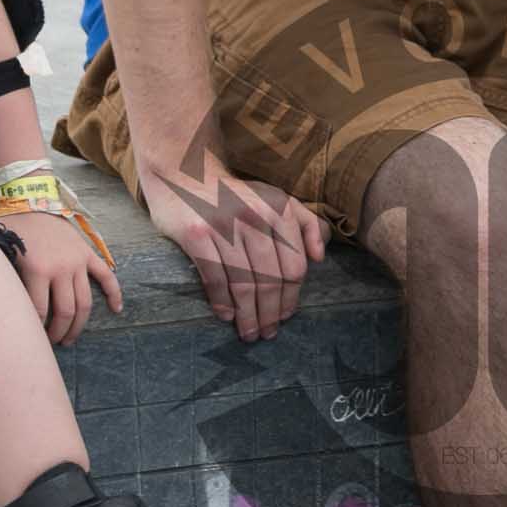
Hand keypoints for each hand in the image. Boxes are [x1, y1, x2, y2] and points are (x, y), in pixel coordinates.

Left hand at [11, 217, 124, 348]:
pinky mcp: (88, 254)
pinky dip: (114, 293)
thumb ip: (9, 281)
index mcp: (37, 270)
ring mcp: (77, 261)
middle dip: (60, 332)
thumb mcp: (5, 255)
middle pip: (66, 311)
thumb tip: (8, 310)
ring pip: (84, 302)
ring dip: (79, 324)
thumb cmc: (13, 229)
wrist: (31, 200)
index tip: (33, 339)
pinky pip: (105, 276)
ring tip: (70, 338)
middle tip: (53, 343)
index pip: (40, 312)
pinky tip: (116, 310)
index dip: (37, 330)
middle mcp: (60, 268)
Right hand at [143, 156, 327, 339]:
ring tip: (249, 334)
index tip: (286, 315)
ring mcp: (224, 225)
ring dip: (248, 316)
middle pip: (270, 279)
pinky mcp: (196, 234)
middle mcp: (255, 217)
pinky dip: (222, 302)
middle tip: (268, 333)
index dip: (292, 297)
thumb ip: (306, 223)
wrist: (185, 173)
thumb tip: (321, 257)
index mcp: (279, 210)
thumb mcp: (276, 199)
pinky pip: (214, 277)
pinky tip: (226, 316)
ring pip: (244, 283)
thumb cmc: (236, 195)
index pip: (294, 266)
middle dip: (271, 313)